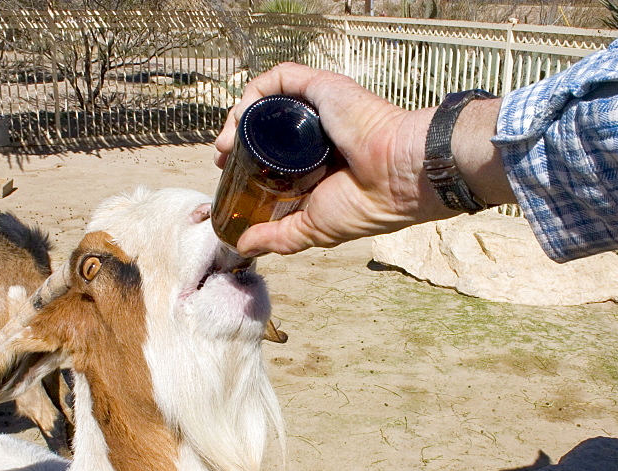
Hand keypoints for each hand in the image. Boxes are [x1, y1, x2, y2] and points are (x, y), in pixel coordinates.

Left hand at [214, 63, 512, 256]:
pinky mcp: (321, 88)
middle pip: (265, 126)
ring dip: (238, 116)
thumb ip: (278, 236)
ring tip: (224, 142)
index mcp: (317, 163)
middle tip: (220, 156)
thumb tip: (242, 244)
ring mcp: (319, 109)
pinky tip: (240, 116)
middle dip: (236, 137)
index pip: (273, 154)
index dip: (244, 160)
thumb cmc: (365, 206)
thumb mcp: (311, 228)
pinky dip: (254, 92)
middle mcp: (317, 133)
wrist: (397, 179)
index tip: (226, 171)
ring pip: (268, 101)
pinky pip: (280, 78)